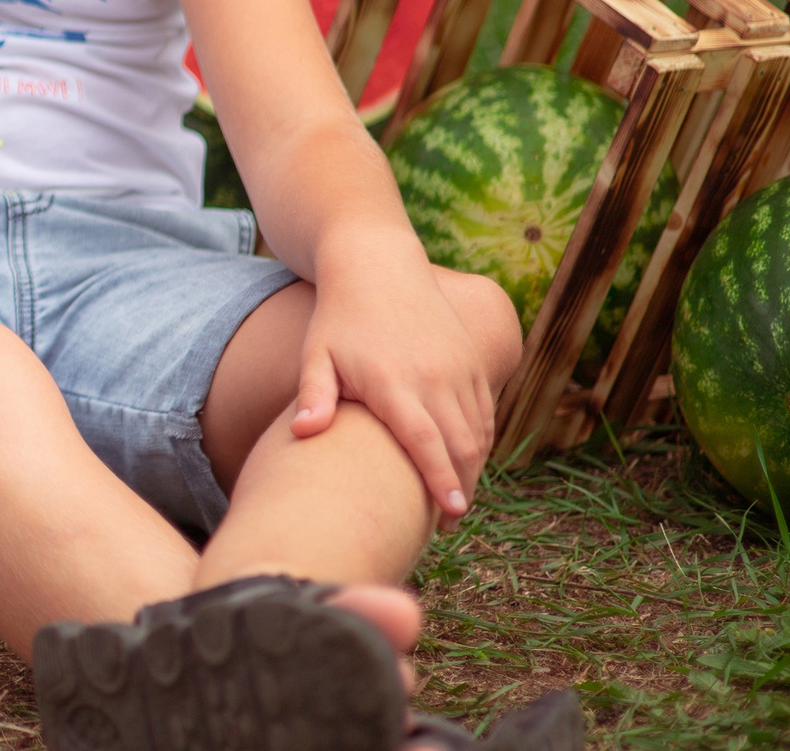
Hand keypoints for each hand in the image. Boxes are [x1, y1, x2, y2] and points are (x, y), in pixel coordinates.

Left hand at [292, 236, 498, 524]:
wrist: (377, 264)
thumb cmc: (338, 316)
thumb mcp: (316, 353)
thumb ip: (314, 395)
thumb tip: (302, 433)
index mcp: (395, 380)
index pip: (426, 442)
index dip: (441, 481)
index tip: (452, 515)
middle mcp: (435, 375)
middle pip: (461, 445)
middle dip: (461, 488)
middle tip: (447, 524)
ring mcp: (459, 366)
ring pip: (479, 431)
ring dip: (474, 468)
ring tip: (456, 500)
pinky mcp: (472, 360)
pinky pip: (487, 410)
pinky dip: (482, 440)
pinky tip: (467, 462)